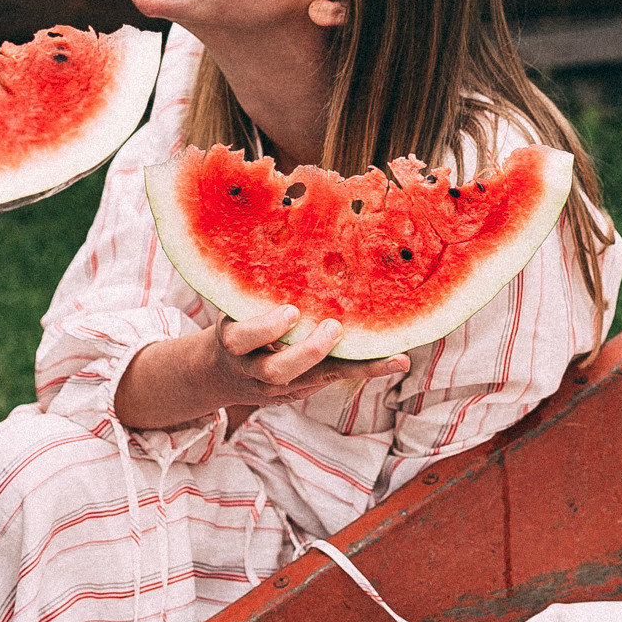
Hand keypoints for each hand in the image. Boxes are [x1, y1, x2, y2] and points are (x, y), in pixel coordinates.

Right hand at [197, 305, 410, 407]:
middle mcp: (255, 370)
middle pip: (277, 371)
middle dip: (307, 352)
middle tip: (334, 328)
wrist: (222, 374)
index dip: (266, 328)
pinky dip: (367, 369)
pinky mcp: (304, 389)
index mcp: (233, 343)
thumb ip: (253, 288)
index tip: (292, 310)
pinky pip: (335, 379)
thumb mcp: (233, 307)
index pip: (242, 339)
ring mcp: (281, 386)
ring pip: (315, 382)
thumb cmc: (236, 323)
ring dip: (353, 367)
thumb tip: (280, 232)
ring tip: (389, 356)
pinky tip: (398, 360)